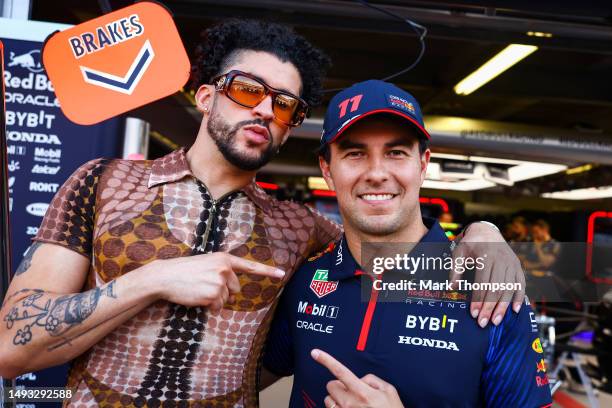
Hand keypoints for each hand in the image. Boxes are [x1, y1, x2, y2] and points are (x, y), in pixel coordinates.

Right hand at [150, 253, 284, 310]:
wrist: (166, 276)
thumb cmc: (185, 271)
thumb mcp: (207, 264)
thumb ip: (222, 272)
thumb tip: (233, 292)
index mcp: (224, 258)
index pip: (250, 266)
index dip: (268, 271)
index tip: (283, 274)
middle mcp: (225, 268)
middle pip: (235, 289)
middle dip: (223, 292)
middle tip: (204, 285)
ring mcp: (220, 281)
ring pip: (226, 300)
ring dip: (214, 300)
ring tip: (198, 290)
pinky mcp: (213, 295)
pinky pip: (218, 308)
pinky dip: (209, 307)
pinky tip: (197, 298)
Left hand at [311, 349, 403, 407]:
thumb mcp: (389, 390)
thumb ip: (371, 379)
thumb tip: (359, 379)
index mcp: (362, 392)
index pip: (340, 371)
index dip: (326, 360)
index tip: (315, 353)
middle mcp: (350, 404)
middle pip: (331, 386)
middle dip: (339, 386)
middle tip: (352, 392)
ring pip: (328, 400)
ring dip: (337, 400)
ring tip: (352, 405)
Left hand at [449, 222, 524, 327]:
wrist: (486, 231)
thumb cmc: (470, 244)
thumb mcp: (459, 252)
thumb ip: (455, 270)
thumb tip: (451, 288)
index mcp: (485, 255)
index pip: (482, 283)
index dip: (478, 300)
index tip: (474, 314)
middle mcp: (501, 259)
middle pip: (496, 288)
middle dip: (489, 307)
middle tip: (483, 323)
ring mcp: (512, 263)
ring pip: (509, 289)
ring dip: (502, 307)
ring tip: (495, 321)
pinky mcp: (518, 267)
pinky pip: (520, 284)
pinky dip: (519, 298)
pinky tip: (515, 311)